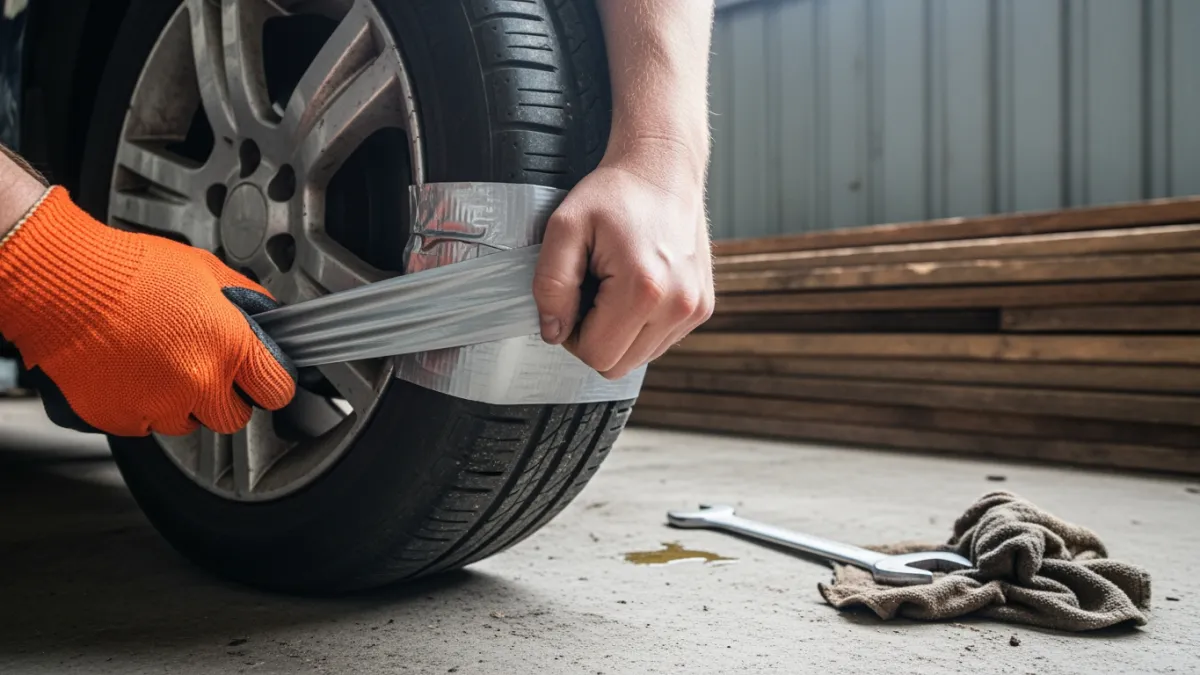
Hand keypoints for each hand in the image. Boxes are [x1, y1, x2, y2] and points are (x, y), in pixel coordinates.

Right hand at [0, 187, 295, 435]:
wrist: (63, 282)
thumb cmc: (130, 269)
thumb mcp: (207, 271)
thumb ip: (247, 301)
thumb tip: (268, 319)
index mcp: (228, 347)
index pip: (278, 390)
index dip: (272, 381)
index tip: (264, 376)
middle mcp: (197, 384)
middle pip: (235, 417)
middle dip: (227, 396)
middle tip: (209, 366)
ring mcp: (158, 406)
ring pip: (191, 424)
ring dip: (185, 402)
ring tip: (162, 362)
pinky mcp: (123, 419)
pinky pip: (149, 424)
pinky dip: (146, 405)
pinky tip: (135, 370)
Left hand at [533, 139, 713, 379]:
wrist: (663, 169)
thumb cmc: (615, 193)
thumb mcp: (564, 228)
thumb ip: (550, 284)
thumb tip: (554, 331)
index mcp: (644, 288)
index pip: (595, 354)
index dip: (572, 334)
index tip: (574, 297)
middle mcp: (678, 304)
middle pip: (617, 365)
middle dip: (595, 336)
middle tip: (592, 291)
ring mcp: (695, 308)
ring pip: (639, 358)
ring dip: (618, 332)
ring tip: (615, 286)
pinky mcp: (703, 307)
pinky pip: (659, 342)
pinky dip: (641, 325)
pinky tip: (636, 288)